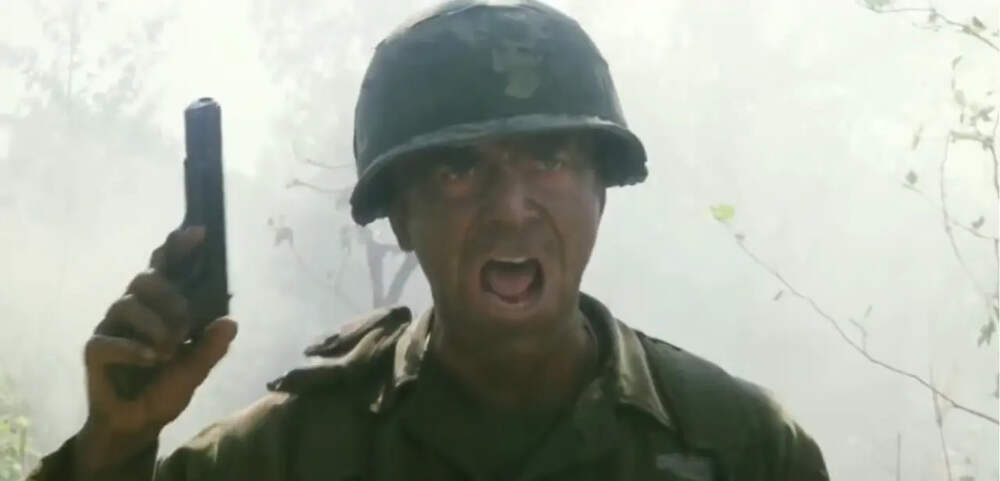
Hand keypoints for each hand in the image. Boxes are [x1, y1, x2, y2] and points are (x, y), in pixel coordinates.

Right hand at [76, 226, 236, 472]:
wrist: (138, 423)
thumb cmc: (166, 387)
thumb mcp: (197, 369)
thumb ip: (212, 347)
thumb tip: (231, 321)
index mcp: (160, 305)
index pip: (166, 267)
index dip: (178, 247)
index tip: (198, 232)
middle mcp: (135, 308)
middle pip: (145, 279)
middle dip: (170, 295)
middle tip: (187, 322)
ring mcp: (113, 327)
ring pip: (127, 304)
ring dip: (155, 324)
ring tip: (170, 348)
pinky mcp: (95, 351)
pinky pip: (108, 341)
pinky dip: (133, 349)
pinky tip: (151, 358)